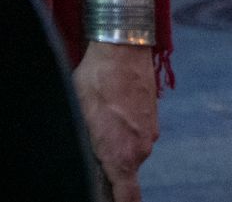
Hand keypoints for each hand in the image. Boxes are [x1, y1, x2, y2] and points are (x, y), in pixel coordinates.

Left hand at [74, 41, 158, 201]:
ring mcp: (150, 131)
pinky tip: (111, 110)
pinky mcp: (152, 116)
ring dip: (118, 144)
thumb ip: (87, 147)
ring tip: (100, 121)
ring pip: (131, 150)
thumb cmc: (96, 80)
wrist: (123, 45)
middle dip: (111, 166)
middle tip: (92, 149)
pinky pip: (137, 133)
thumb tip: (85, 160)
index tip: (106, 199)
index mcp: (121, 155)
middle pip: (125, 172)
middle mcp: (141, 148)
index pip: (127, 198)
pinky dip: (125, 129)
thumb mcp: (79, 116)